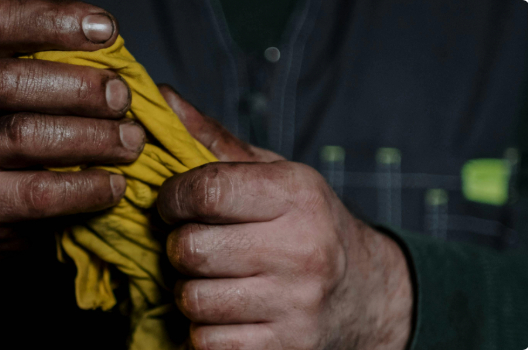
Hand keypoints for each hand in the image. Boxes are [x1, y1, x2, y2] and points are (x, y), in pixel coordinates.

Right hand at [0, 1, 143, 337]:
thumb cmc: (11, 127)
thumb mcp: (23, 87)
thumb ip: (66, 68)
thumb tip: (147, 85)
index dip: (54, 20)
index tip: (108, 31)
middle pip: (8, 81)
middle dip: (78, 86)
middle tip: (123, 97)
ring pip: (22, 134)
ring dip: (89, 136)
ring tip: (131, 142)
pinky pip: (36, 192)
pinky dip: (84, 187)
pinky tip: (115, 184)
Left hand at [157, 88, 412, 348]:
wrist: (367, 293)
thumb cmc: (305, 224)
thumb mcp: (273, 174)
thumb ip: (213, 141)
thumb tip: (160, 97)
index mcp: (297, 195)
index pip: (207, 190)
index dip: (172, 197)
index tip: (172, 203)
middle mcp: (302, 249)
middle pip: (191, 250)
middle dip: (180, 247)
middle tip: (196, 244)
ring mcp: (296, 304)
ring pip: (193, 300)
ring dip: (190, 291)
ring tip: (213, 278)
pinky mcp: (287, 348)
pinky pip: (207, 343)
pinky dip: (204, 330)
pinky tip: (226, 311)